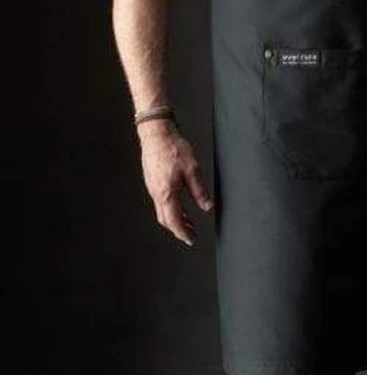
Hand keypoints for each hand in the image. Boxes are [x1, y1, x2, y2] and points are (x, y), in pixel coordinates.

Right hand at [140, 121, 213, 245]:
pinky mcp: (153, 182)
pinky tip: (181, 207)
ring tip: (189, 223)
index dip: (183, 232)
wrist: (156, 135)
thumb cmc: (174, 149)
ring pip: (162, 211)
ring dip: (175, 220)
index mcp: (166, 193)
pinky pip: (161, 202)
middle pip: (166, 219)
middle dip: (179, 229)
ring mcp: (153, 188)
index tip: (191, 239)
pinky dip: (171, 209)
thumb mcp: (193, 169)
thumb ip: (199, 190)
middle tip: (191, 235)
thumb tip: (207, 207)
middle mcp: (157, 193)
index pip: (174, 220)